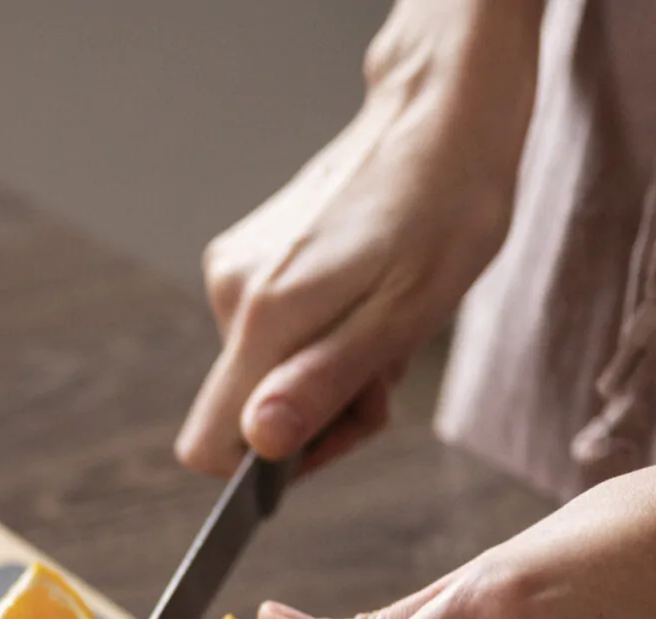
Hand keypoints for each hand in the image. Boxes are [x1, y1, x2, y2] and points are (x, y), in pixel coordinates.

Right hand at [175, 0, 541, 477]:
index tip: (332, 434)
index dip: (269, 466)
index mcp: (266, 316)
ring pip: (263, 370)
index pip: (210, 445)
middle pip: (247, 410)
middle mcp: (232, 293)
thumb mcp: (405, 314)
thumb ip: (325, 384)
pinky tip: (365, 296)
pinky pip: (270, 332)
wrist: (440, 116)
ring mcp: (235, 270)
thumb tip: (260, 444)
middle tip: (386, 369)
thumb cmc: (445, 210)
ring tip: (386, 322)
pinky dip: (319, 334)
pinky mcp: (249, 256)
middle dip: (319, 410)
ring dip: (328, 369)